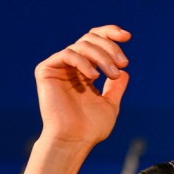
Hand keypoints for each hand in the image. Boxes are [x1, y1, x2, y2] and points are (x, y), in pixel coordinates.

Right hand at [34, 25, 131, 147]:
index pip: (95, 42)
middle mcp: (70, 66)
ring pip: (82, 45)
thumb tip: (124, 72)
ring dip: (102, 56)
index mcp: (84, 71)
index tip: (127, 37)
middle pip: (90, 39)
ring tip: (112, 73)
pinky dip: (84, 62)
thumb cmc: (91, 128)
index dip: (110, 34)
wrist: (75, 140)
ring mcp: (58, 67)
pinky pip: (68, 54)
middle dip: (110, 48)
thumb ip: (115, 87)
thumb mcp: (110, 103)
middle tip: (122, 63)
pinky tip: (93, 77)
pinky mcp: (46, 70)